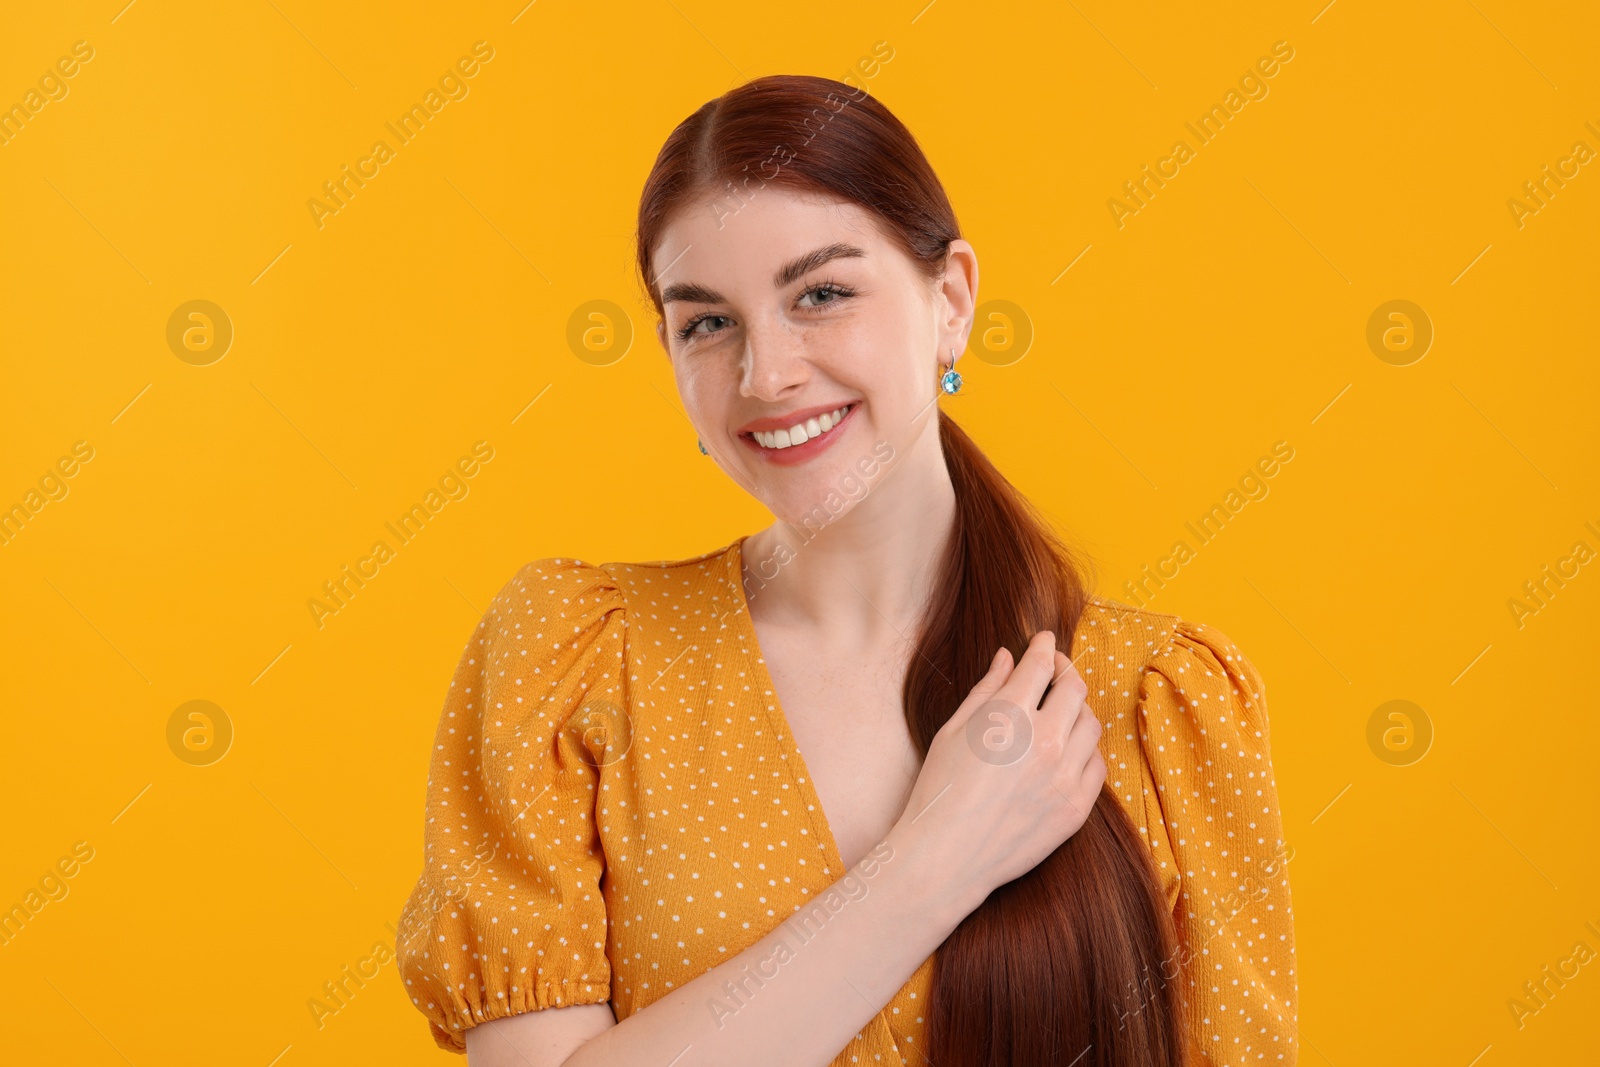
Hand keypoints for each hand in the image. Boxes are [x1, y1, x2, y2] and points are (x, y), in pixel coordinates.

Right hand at [888, 629, 1106, 909]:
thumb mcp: (953, 731)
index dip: (1045, 646)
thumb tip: (1007, 657)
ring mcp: (1064, 776)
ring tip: (1061, 712)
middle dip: (1066, 671)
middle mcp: (1044, 741)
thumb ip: (986, 690)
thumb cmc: (940, 791)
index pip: (1041, 665)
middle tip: (1055, 670)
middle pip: (1074, 688)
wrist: (946, 857)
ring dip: (1078, 710)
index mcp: (1009, 716)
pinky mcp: (1076, 808)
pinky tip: (1068, 750)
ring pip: (1091, 725)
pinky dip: (1086, 750)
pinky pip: (1097, 765)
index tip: (1045, 641)